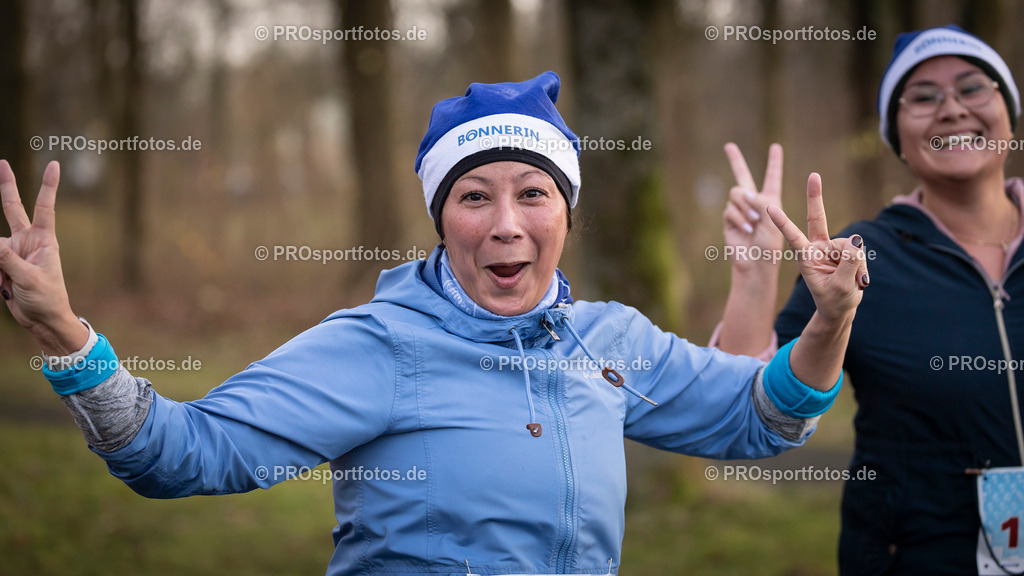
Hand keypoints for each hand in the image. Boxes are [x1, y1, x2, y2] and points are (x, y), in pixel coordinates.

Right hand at [0, 160, 86, 354]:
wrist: (43, 319)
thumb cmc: (46, 298)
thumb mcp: (29, 279)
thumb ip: (8, 260)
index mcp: (44, 240)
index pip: (44, 207)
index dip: (47, 186)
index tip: (53, 164)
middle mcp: (28, 241)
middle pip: (12, 209)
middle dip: (6, 186)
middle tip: (1, 162)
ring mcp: (13, 252)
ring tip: (8, 284)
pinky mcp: (3, 264)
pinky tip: (3, 288)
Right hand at [722, 143, 783, 275]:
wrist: (756, 264)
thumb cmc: (770, 244)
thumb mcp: (774, 219)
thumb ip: (761, 201)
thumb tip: (743, 193)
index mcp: (771, 200)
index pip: (772, 177)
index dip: (774, 162)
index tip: (776, 146)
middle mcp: (754, 202)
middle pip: (742, 175)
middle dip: (735, 160)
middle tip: (729, 145)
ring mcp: (740, 210)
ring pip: (737, 194)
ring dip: (746, 207)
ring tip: (754, 224)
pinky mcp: (729, 220)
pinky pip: (731, 209)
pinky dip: (740, 219)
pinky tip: (747, 230)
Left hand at [767, 173, 868, 322]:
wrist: (841, 307)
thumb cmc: (834, 300)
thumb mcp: (841, 286)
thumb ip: (848, 264)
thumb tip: (856, 240)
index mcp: (806, 257)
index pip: (793, 237)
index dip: (783, 222)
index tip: (768, 207)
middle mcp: (816, 247)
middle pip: (817, 218)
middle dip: (815, 196)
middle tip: (814, 175)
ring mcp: (831, 246)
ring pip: (852, 245)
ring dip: (857, 266)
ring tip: (852, 281)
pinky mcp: (845, 248)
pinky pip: (859, 250)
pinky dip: (862, 266)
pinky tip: (858, 278)